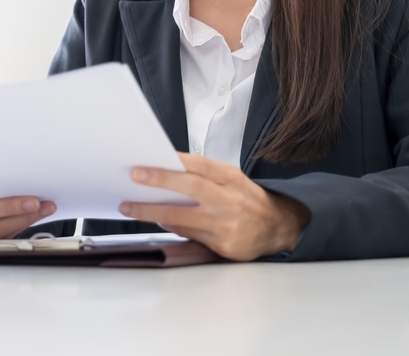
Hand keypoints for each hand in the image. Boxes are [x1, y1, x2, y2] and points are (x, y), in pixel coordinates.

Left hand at [118, 152, 310, 260]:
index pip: (200, 166)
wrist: (278, 227)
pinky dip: (169, 226)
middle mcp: (229, 200)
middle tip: (134, 178)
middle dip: (159, 182)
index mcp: (231, 178)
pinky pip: (188, 234)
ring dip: (152, 211)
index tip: (148, 163)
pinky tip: (156, 220)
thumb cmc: (249, 199)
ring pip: (182, 217)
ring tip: (130, 206)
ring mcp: (225, 224)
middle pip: (190, 188)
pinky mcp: (222, 245)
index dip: (174, 163)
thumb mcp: (232, 179)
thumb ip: (205, 174)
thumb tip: (168, 171)